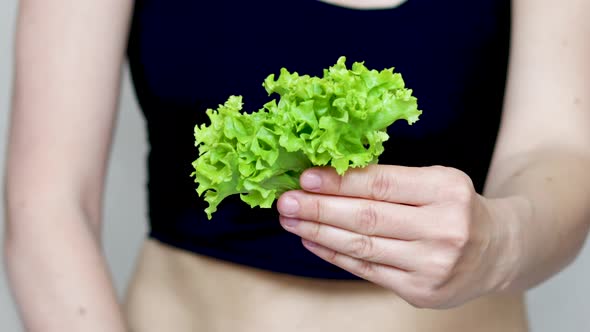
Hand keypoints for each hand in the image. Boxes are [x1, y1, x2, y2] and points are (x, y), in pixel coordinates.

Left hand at [277, 165, 517, 308]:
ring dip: (319, 233)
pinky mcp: (421, 292)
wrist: (497, 251)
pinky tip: (313, 242)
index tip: (305, 177)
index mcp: (446, 190)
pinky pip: (367, 270)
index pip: (381, 184)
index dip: (339, 181)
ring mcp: (432, 265)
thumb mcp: (435, 180)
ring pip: (362, 246)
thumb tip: (329, 176)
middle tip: (286, 201)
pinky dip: (335, 255)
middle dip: (319, 209)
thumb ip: (390, 179)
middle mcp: (443, 229)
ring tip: (291, 221)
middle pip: (367, 217)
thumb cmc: (457, 207)